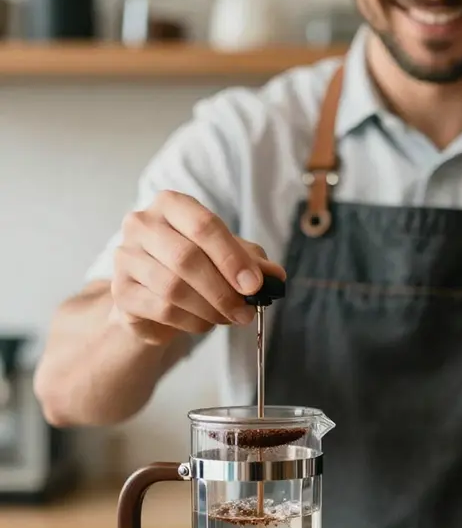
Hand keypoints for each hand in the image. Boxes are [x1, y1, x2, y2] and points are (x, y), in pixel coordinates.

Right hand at [110, 190, 285, 344]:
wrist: (154, 295)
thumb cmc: (195, 266)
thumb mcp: (229, 256)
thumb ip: (252, 262)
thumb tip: (275, 276)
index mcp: (171, 205)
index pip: (203, 225)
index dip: (232, 258)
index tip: (255, 285)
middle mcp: (141, 224)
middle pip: (186, 258)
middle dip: (224, 291)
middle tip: (246, 311)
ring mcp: (126, 257)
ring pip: (174, 288)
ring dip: (210, 310)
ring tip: (229, 318)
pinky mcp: (120, 291)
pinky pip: (162, 310)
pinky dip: (192, 322)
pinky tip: (205, 322)